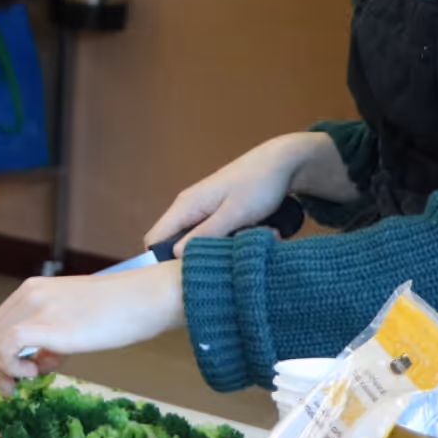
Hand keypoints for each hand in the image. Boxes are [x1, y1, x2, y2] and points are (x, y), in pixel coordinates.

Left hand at [0, 260, 183, 396]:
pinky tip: (34, 373)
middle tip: (22, 381)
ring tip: (32, 378)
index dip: (4, 350)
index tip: (23, 368)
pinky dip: (12, 367)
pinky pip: (8, 348)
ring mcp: (39, 310)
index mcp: (36, 288)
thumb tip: (40, 359)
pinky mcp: (50, 328)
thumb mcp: (76, 313)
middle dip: (1, 364)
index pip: (0, 322)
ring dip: (5, 370)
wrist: (147, 298)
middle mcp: (31, 294)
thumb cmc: (122, 307)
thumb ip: (52, 332)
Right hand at [144, 132, 346, 252]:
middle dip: (196, 257)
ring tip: (244, 244)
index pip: (155, 239)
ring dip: (218, 248)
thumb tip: (175, 254)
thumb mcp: (234, 214)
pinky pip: (214, 234)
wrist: (282, 162)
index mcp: (186, 205)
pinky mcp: (219, 212)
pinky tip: (251, 235)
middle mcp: (189, 207)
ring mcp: (204, 209)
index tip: (185, 275)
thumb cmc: (258, 184)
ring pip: (198, 241)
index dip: (161, 261)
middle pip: (175, 243)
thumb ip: (205, 234)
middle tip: (222, 260)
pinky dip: (230, 240)